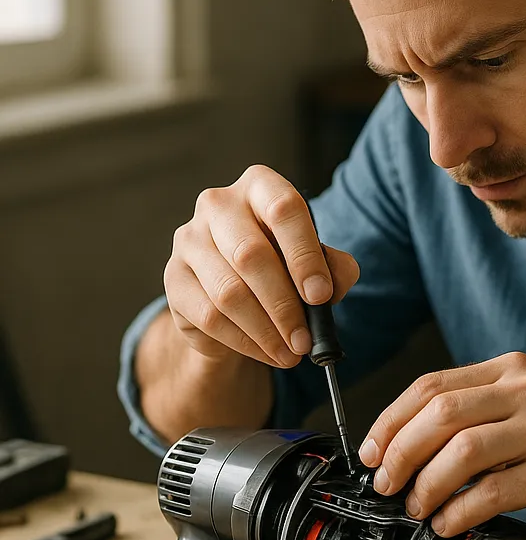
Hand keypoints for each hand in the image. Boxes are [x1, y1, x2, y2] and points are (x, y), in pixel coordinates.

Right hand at [164, 165, 359, 367]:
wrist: (237, 295)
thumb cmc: (283, 268)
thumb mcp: (315, 263)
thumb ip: (334, 267)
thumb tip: (338, 281)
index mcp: (260, 187)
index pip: (284, 209)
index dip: (305, 255)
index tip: (321, 296)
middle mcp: (218, 204)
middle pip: (251, 255)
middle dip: (284, 305)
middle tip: (305, 340)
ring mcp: (189, 239)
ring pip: (229, 292)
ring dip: (266, 330)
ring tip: (291, 353)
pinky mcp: (174, 277)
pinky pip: (209, 316)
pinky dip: (245, 341)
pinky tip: (267, 352)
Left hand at [358, 352, 525, 537]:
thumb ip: (479, 412)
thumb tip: (405, 446)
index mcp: (514, 370)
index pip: (433, 385)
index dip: (391, 420)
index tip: (371, 451)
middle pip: (440, 414)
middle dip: (400, 453)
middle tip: (386, 484)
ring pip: (462, 452)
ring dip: (426, 485)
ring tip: (417, 507)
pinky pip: (492, 492)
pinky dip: (459, 511)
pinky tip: (450, 523)